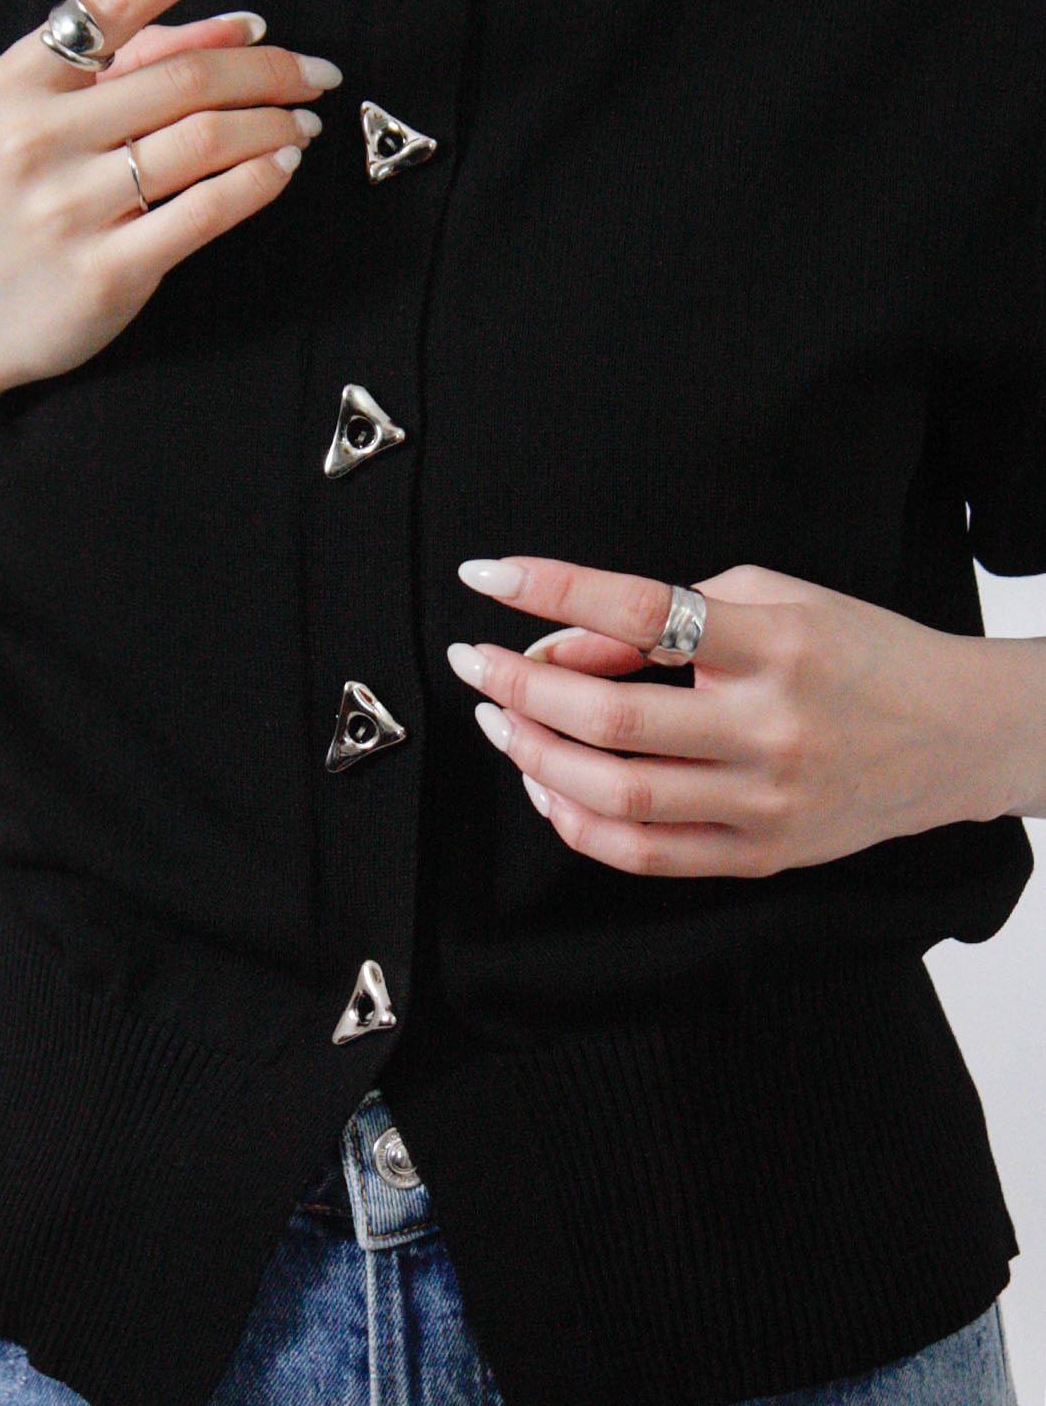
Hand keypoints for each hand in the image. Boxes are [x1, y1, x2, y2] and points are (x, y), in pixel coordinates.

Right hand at [0, 0, 342, 400]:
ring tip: (304, 122)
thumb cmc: (6, 204)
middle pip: (185, 77)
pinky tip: (283, 168)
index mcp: (21, 81)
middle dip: (269, 68)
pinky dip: (258, 182)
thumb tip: (239, 22)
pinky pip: (206, 213)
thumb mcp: (37, 118)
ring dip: (274, 124)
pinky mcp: (105, 271)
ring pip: (204, 140)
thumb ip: (129, 65)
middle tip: (317, 73)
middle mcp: (39, 135)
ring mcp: (70, 206)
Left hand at [446, 556, 1020, 877]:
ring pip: (618, 797)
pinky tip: (545, 786)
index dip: (551, 589)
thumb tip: (557, 645)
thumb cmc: (854, 650)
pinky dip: (577, 823)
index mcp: (774, 644)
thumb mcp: (766, 598)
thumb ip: (659, 618)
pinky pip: (645, 856)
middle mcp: (771, 728)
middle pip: (611, 719)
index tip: (485, 575)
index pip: (639, 611)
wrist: (958, 733)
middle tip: (475, 663)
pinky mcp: (763, 856)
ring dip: (536, 758)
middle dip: (521, 688)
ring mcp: (768, 802)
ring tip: (499, 721)